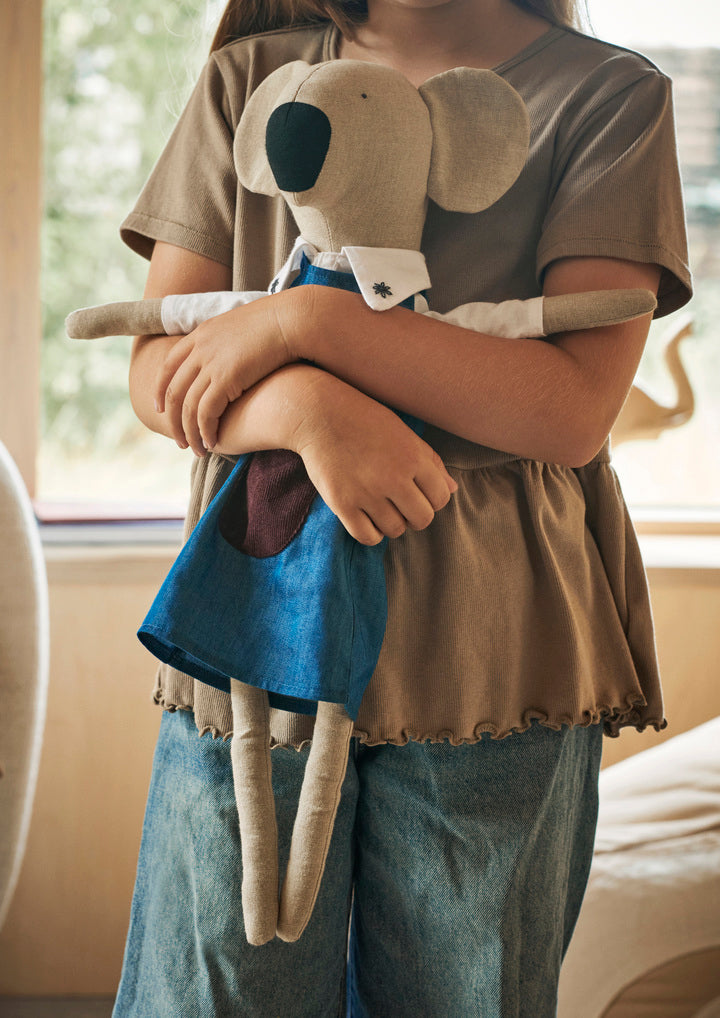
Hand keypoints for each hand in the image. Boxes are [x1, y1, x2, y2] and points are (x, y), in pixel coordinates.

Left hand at [153, 289, 305, 455]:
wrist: (291, 320)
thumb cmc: (279, 324)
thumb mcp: (244, 328)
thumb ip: (230, 343)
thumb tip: (236, 356)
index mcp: (202, 334)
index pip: (168, 365)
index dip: (161, 390)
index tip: (160, 409)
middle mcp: (200, 349)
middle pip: (173, 391)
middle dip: (173, 421)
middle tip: (180, 441)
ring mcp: (210, 363)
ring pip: (187, 407)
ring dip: (190, 432)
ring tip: (198, 450)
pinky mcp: (225, 378)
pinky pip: (206, 412)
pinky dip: (206, 430)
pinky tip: (212, 442)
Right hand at [291, 370, 457, 545]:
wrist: (320, 415)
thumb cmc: (365, 420)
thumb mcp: (404, 434)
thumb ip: (431, 461)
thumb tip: (453, 489)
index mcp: (413, 457)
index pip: (441, 498)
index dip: (432, 499)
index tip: (418, 493)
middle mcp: (393, 477)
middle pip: (422, 519)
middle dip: (415, 515)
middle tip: (401, 503)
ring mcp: (367, 492)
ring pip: (395, 530)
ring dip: (392, 523)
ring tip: (382, 507)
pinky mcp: (342, 504)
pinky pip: (367, 537)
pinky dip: (371, 533)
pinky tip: (367, 518)